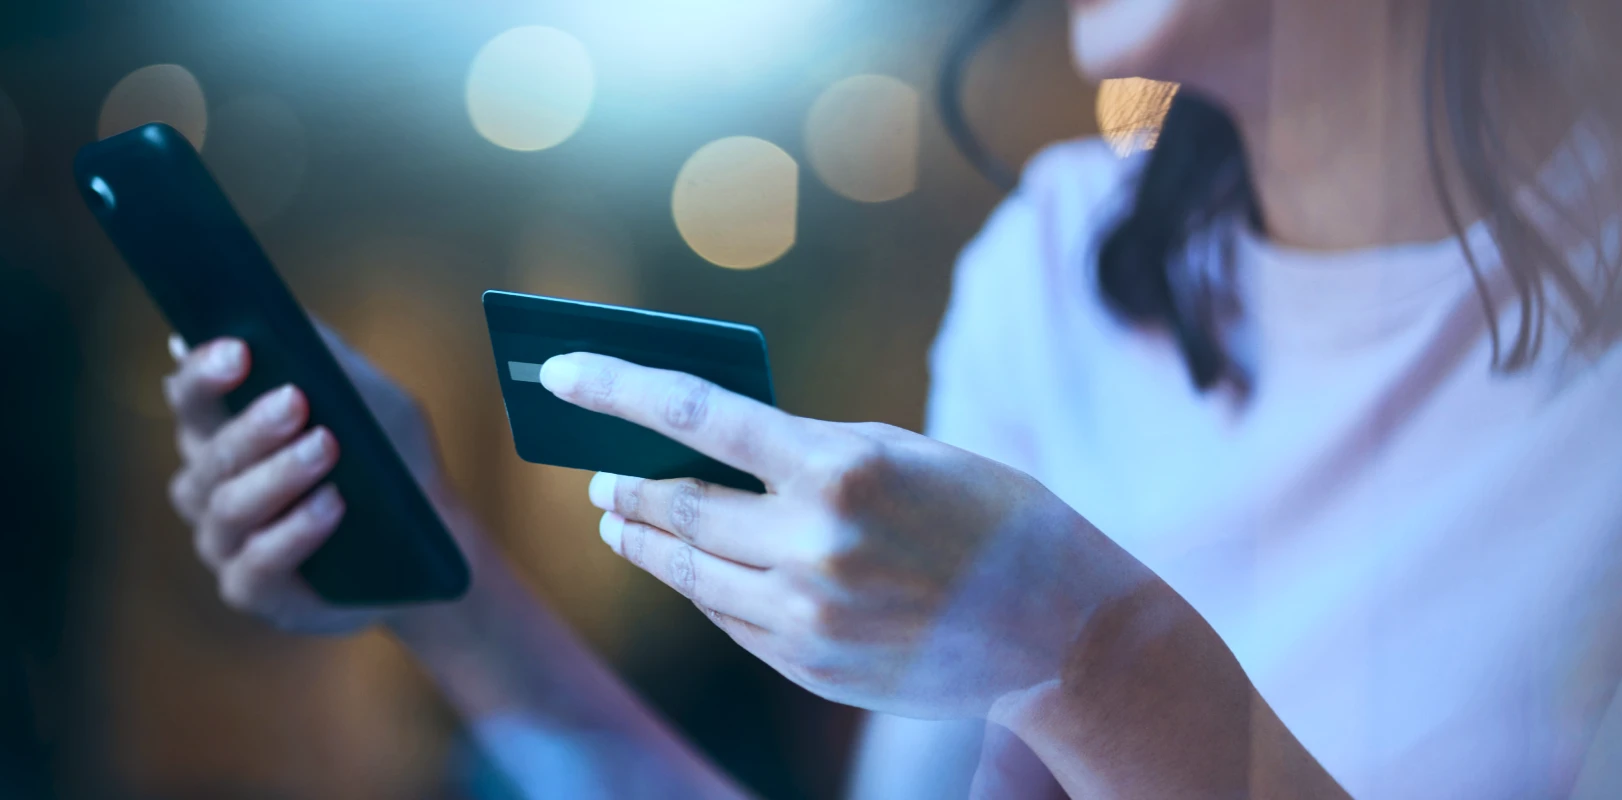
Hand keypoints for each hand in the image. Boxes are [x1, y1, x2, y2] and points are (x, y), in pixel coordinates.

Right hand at [160, 326, 445, 634]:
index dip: (202, 374)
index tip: (238, 349)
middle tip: (296, 400)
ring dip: (277, 475)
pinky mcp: (255, 592)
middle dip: (250, 425)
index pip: (191, 398)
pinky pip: (257, 565)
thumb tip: (286, 319)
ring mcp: (226, 544)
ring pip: (229, 507)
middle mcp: (209, 488)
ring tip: (326, 448)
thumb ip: (330, 361)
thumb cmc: (390, 462)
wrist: (432, 543)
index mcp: (223, 433)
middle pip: (208, 454)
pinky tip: (330, 505)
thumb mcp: (372, 401)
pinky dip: (293, 533)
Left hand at [540, 353, 1154, 719]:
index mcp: (839, 467)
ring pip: (690, 572)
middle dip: (626, 486)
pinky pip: (729, 619)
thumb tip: (711, 455)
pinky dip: (700, 587)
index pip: (696, 414)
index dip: (616, 387)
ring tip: (620, 519)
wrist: (1062, 625)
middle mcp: (813, 545)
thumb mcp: (900, 452)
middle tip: (598, 474)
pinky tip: (688, 569)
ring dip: (644, 540)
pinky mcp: (811, 666)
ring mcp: (808, 616)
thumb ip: (806, 454)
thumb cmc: (986, 513)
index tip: (559, 372)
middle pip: (678, 507)